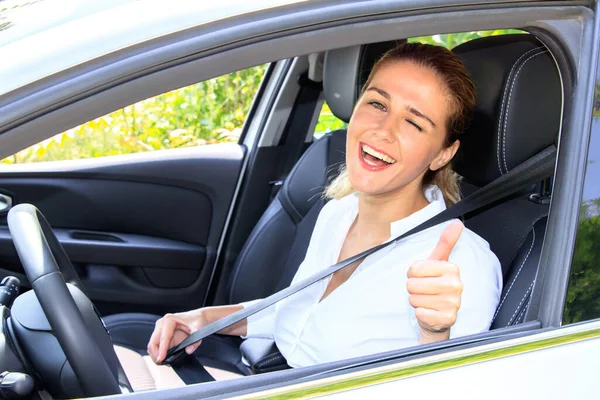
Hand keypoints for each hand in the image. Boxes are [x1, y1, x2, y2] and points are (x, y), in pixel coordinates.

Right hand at [147, 309, 206, 363]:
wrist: (198, 317)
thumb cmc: (197, 320)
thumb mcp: (199, 329)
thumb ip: (195, 340)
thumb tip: (188, 350)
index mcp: (169, 320)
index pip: (163, 338)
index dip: (162, 350)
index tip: (161, 359)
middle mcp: (162, 323)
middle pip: (153, 342)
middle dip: (156, 355)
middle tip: (163, 364)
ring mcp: (160, 329)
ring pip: (152, 345)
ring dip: (156, 355)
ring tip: (164, 363)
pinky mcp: (161, 334)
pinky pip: (156, 346)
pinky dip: (158, 353)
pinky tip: (165, 358)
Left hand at [407, 220, 463, 343]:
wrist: (438, 316)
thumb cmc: (434, 285)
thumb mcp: (437, 262)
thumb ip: (446, 242)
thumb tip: (458, 222)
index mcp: (452, 269)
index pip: (414, 268)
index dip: (412, 273)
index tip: (422, 276)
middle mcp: (456, 285)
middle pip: (413, 284)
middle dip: (412, 288)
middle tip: (423, 290)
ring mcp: (454, 304)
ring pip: (415, 298)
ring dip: (416, 301)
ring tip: (426, 301)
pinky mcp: (448, 319)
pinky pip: (420, 313)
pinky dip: (420, 313)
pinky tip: (429, 312)